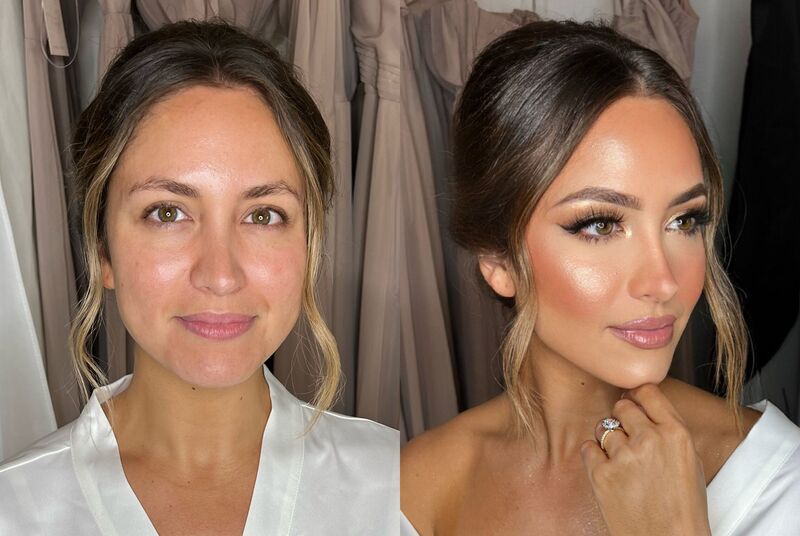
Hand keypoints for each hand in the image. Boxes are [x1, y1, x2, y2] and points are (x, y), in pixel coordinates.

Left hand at [580, 384, 709, 535]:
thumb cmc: (683, 510)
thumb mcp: (691, 463)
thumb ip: (669, 433)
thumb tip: (648, 412)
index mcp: (676, 434)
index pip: (648, 392)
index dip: (636, 394)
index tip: (632, 398)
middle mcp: (649, 439)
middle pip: (623, 406)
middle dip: (623, 419)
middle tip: (628, 437)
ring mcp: (623, 455)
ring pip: (604, 427)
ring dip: (609, 440)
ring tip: (621, 462)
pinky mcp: (601, 472)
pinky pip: (588, 447)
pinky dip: (594, 457)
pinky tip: (608, 471)